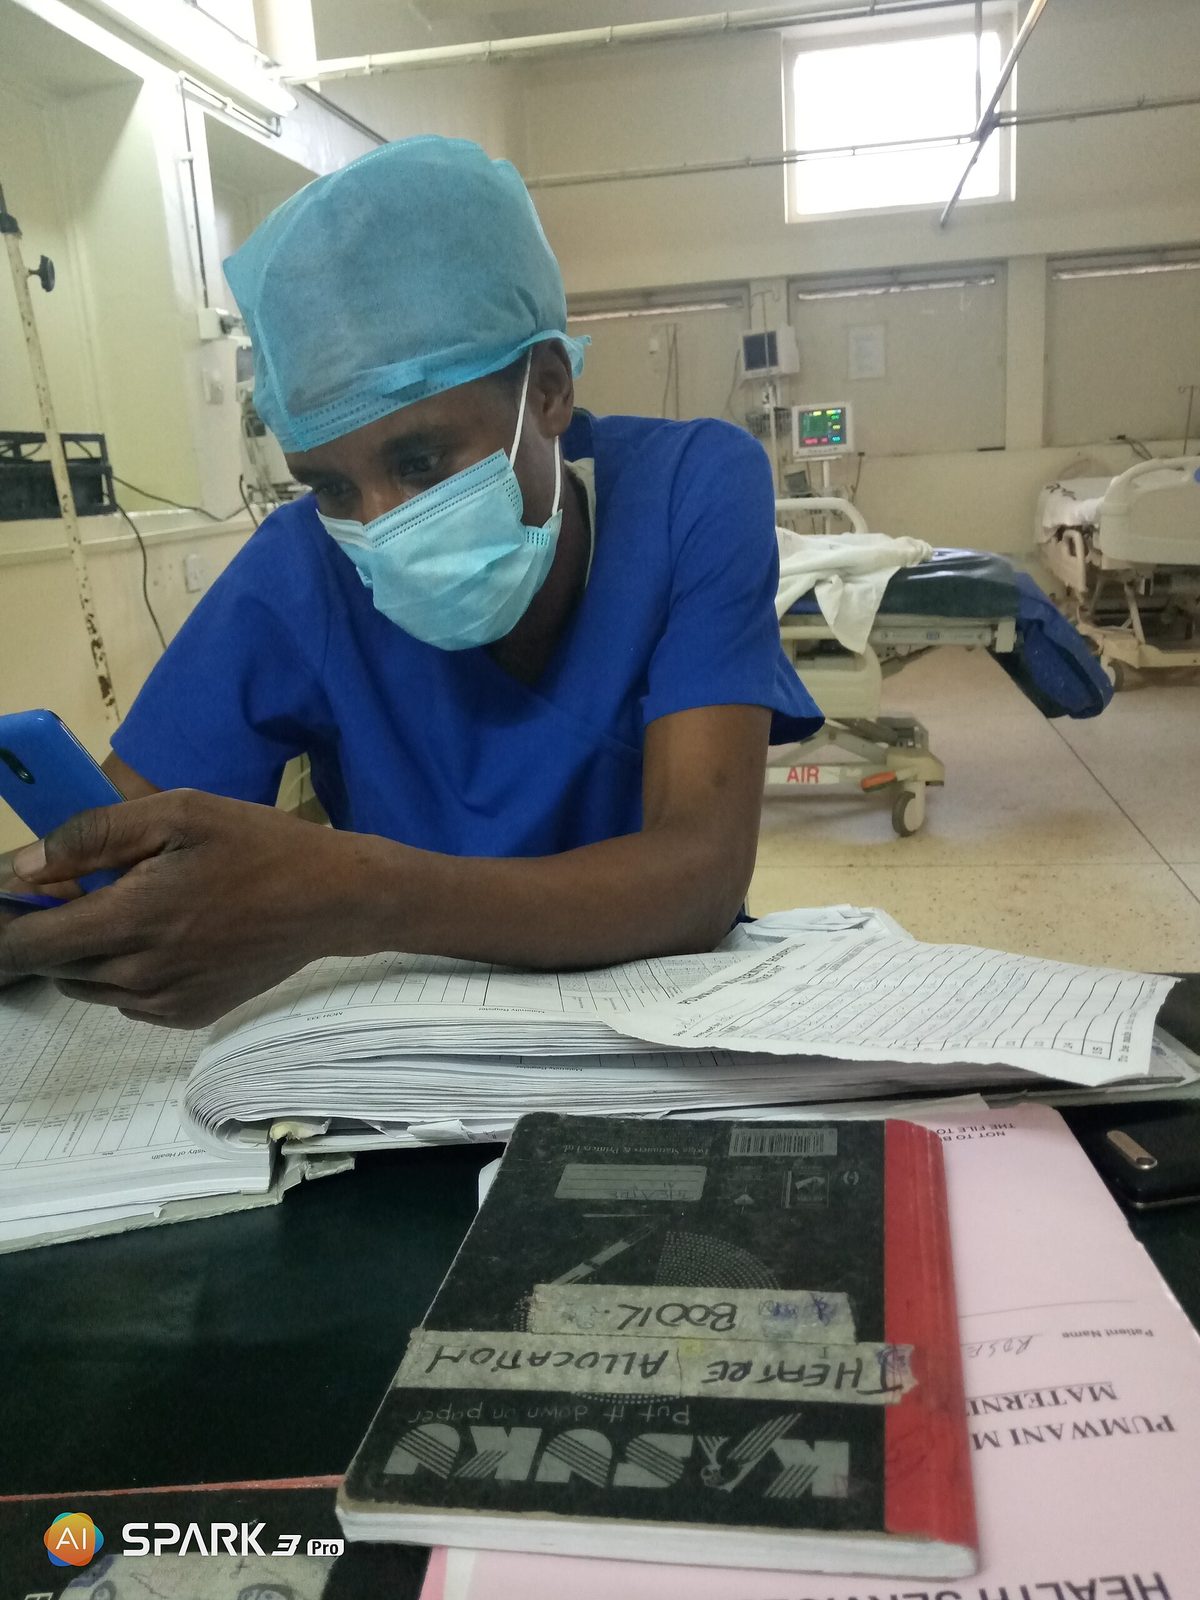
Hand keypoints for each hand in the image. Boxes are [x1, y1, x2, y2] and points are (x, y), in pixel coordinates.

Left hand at [0, 791, 356, 1025]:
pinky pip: (124, 999)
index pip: (25, 946)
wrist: (331, 900)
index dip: (3, 926)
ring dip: (86, 950)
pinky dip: (123, 971)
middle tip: (86, 885)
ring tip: (131, 907)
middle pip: (52, 964)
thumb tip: (25, 867)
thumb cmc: (257, 845)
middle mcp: (140, 973)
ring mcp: (163, 1002)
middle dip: (51, 926)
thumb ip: (94, 835)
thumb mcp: (179, 813)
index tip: (10, 899)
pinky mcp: (185, 1016)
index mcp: (132, 918)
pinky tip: (164, 935)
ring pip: (84, 984)